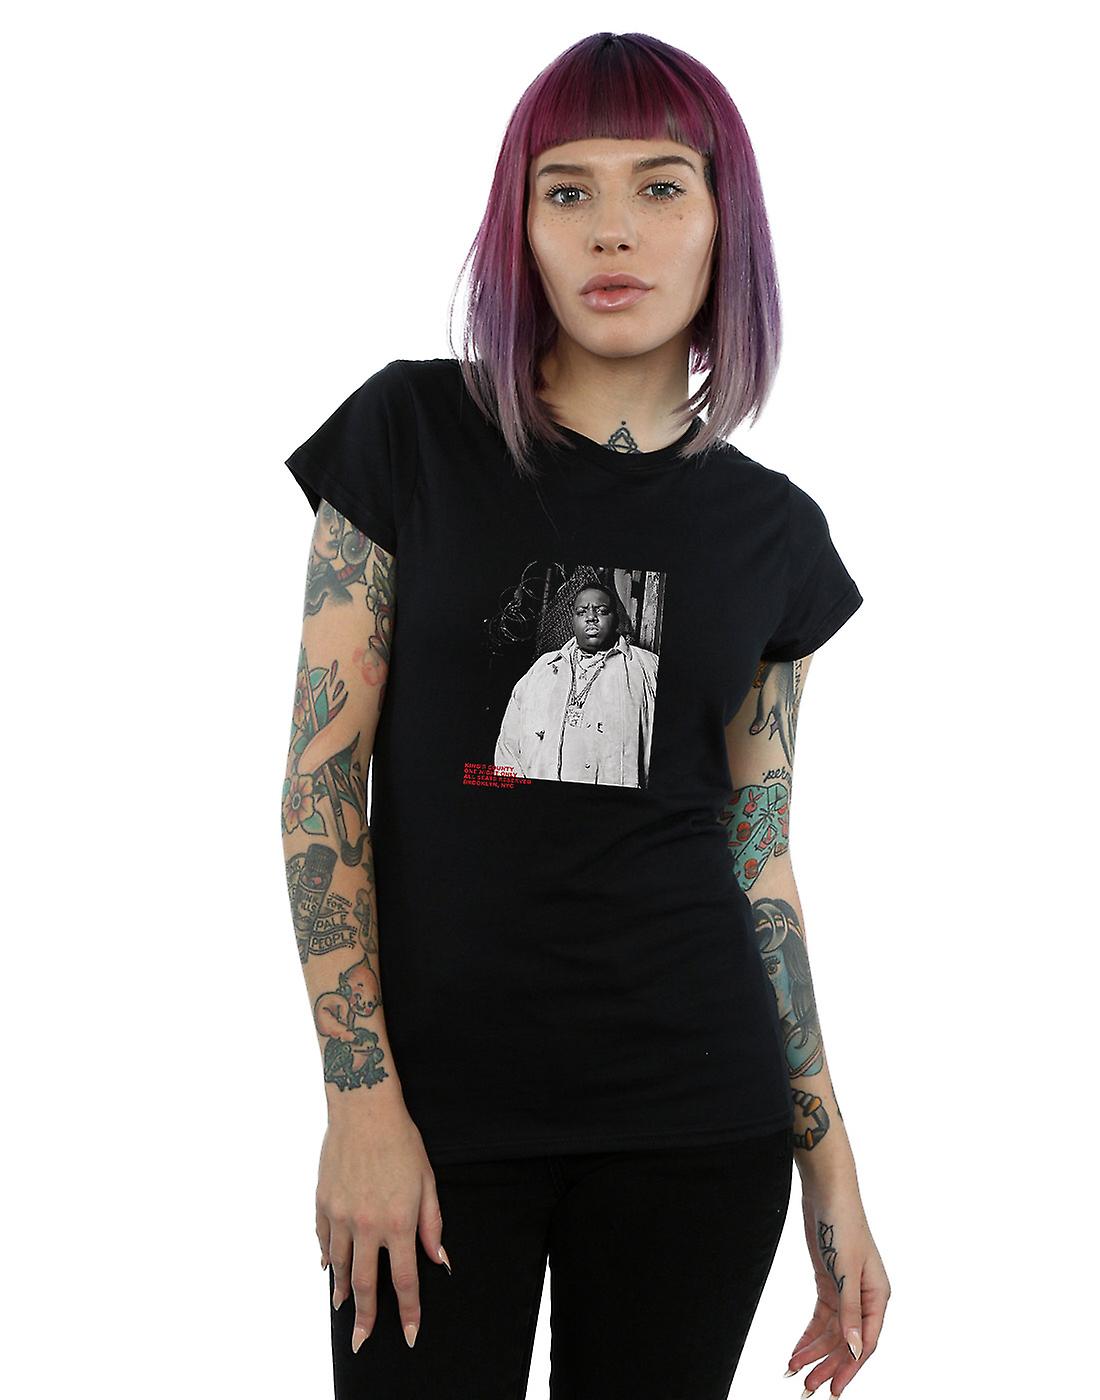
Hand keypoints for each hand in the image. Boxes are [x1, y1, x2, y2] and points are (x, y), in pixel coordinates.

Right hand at [316, 1104, 450, 1352]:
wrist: (364, 1110)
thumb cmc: (402, 1142)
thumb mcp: (427, 1182)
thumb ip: (432, 1225)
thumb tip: (439, 1260)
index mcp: (398, 1222)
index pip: (404, 1280)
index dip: (409, 1310)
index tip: (410, 1333)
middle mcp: (367, 1225)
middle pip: (366, 1284)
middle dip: (366, 1317)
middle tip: (362, 1341)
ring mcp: (340, 1215)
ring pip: (340, 1266)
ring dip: (342, 1291)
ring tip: (343, 1308)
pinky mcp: (323, 1203)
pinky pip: (323, 1239)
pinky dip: (326, 1257)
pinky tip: (328, 1268)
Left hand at [785, 1186, 890, 1395]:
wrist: (827, 1190)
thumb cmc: (843, 1223)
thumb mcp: (845, 1270)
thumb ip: (849, 1312)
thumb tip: (853, 1351)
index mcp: (878, 1296)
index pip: (865, 1343)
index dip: (849, 1369)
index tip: (832, 1390)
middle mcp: (865, 1297)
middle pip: (846, 1342)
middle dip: (827, 1365)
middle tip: (807, 1388)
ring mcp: (846, 1291)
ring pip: (832, 1333)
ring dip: (814, 1352)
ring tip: (794, 1372)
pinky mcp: (829, 1283)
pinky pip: (821, 1318)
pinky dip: (809, 1334)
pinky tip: (797, 1349)